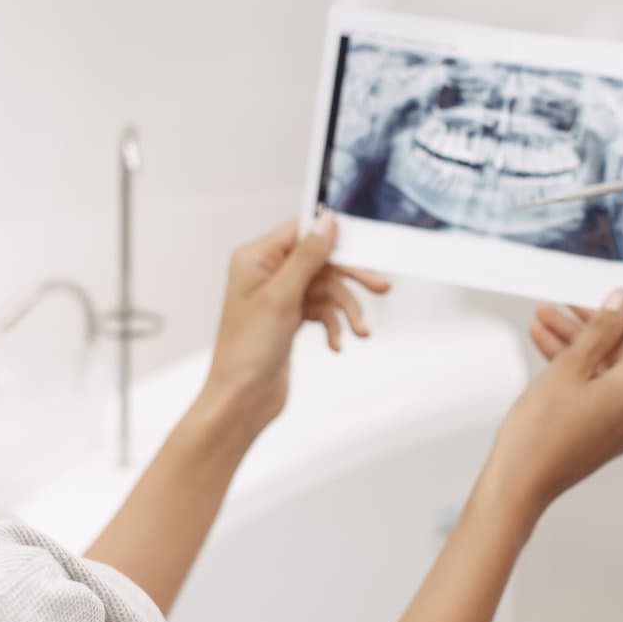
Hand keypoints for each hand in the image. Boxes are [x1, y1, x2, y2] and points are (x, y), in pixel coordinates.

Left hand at [201, 211, 390, 438]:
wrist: (242, 400)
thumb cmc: (247, 350)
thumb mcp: (281, 296)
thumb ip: (307, 257)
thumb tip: (326, 221)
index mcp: (256, 259)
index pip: (302, 232)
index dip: (334, 238)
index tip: (365, 245)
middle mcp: (267, 273)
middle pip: (320, 262)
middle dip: (350, 279)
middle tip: (380, 288)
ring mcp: (279, 297)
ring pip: (326, 289)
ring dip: (344, 310)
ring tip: (360, 331)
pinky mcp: (290, 318)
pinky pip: (322, 310)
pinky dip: (333, 325)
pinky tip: (337, 344)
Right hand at [487, 290, 622, 517]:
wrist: (520, 481)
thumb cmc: (540, 433)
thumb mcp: (570, 367)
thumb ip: (600, 329)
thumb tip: (620, 303)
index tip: (605, 295)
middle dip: (591, 326)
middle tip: (562, 307)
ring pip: (607, 370)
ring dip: (578, 345)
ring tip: (543, 323)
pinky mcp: (608, 434)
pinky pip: (600, 391)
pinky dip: (578, 371)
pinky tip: (548, 350)